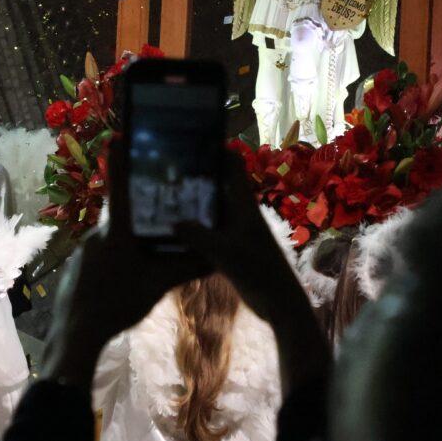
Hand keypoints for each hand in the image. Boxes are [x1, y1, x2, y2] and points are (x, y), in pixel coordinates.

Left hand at [40, 138, 208, 389]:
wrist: (76, 334)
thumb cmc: (118, 304)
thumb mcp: (157, 286)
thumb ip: (186, 268)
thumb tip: (216, 257)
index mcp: (117, 232)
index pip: (119, 188)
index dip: (118, 161)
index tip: (116, 137)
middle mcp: (97, 233)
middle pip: (119, 214)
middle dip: (135, 211)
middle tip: (152, 207)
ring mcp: (84, 250)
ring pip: (109, 236)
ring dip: (125, 240)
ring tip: (140, 255)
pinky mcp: (77, 265)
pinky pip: (99, 253)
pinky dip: (113, 258)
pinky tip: (122, 277)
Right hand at [176, 151, 330, 392]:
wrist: (279, 303)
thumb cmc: (259, 272)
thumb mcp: (225, 253)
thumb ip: (199, 237)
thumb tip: (172, 222)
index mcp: (244, 204)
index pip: (232, 165)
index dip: (216, 148)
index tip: (192, 137)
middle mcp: (239, 212)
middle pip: (217, 183)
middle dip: (197, 173)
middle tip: (167, 165)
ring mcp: (234, 229)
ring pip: (210, 206)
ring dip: (192, 200)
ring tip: (162, 192)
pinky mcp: (229, 247)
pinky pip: (207, 228)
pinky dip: (192, 224)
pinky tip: (171, 227)